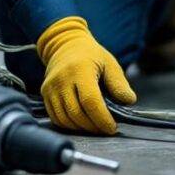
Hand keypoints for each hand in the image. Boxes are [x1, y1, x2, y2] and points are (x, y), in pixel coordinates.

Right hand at [37, 16, 136, 134]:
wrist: (65, 45)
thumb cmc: (91, 55)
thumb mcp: (109, 64)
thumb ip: (119, 83)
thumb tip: (129, 100)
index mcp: (80, 69)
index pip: (90, 101)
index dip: (102, 118)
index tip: (112, 128)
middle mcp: (62, 79)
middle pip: (77, 113)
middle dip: (93, 126)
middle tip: (105, 129)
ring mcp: (51, 87)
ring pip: (65, 119)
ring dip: (82, 128)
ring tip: (95, 126)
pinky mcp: (45, 94)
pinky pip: (56, 117)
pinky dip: (70, 125)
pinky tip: (82, 123)